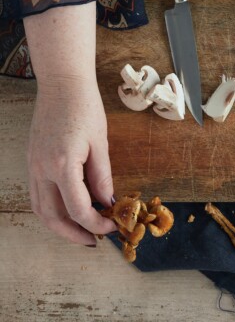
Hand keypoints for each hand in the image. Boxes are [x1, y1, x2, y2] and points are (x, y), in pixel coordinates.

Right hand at [24, 3, 115, 245]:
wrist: (61, 84)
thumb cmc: (85, 108)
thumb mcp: (101, 143)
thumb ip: (102, 176)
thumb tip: (107, 203)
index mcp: (63, 164)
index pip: (78, 208)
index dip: (96, 224)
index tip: (112, 228)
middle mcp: (42, 169)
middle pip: (52, 216)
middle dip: (73, 234)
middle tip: (94, 241)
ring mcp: (32, 165)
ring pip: (40, 209)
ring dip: (60, 226)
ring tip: (81, 232)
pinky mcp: (32, 161)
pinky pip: (37, 194)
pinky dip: (51, 209)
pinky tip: (68, 211)